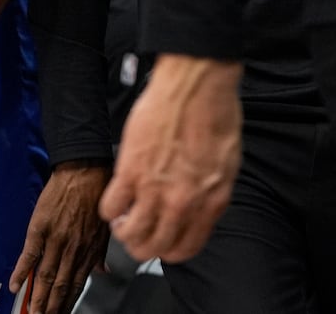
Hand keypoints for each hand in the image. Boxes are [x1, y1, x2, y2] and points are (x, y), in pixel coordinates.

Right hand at [10, 162, 109, 313]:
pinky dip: (21, 272)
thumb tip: (103, 271)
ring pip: (45, 276)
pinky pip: (29, 254)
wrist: (85, 169)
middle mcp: (73, 249)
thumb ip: (100, 252)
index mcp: (89, 250)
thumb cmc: (96, 194)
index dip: (68, 303)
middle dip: (51, 307)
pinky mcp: (40, 226)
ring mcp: (56, 239)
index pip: (77, 285)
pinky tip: (15, 286)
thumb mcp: (105, 226)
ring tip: (32, 313)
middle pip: (60, 286)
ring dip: (38, 298)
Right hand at [99, 55, 242, 263]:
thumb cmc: (214, 114)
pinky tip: (113, 200)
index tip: (162, 243)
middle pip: (155, 247)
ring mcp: (154, 189)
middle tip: (137, 234)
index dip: (170, 250)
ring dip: (123, 231)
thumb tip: (198, 208)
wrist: (196, 86)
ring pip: (130, 234)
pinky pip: (111, 206)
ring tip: (121, 220)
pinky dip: (109, 209)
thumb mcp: (227, 165)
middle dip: (143, 246)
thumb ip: (212, 193)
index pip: (186, 247)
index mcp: (210, 202)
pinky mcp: (130, 170)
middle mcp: (182, 202)